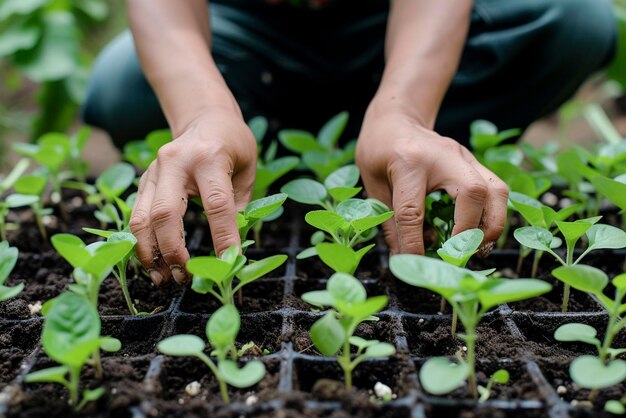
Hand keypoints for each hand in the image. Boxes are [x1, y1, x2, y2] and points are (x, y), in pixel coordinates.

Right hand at [130, 109, 256, 285]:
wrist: (203, 116)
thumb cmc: (232, 143)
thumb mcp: (248, 168)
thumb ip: (241, 205)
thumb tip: (233, 248)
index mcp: (209, 158)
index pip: (217, 204)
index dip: (224, 236)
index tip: (230, 262)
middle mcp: (175, 163)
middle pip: (165, 214)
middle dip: (173, 251)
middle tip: (184, 276)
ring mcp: (154, 171)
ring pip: (140, 219)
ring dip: (150, 254)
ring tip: (164, 278)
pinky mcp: (144, 181)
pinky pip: (136, 217)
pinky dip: (142, 244)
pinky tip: (153, 263)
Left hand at [355, 108, 508, 254]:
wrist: (397, 117)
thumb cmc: (379, 149)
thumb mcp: (372, 184)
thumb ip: (388, 220)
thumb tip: (403, 257)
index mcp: (408, 161)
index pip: (412, 211)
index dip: (413, 243)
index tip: (413, 263)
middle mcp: (443, 156)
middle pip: (473, 192)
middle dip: (471, 231)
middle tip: (460, 255)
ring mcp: (464, 156)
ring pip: (496, 190)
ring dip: (492, 225)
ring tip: (478, 248)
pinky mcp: (474, 161)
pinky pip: (496, 189)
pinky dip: (494, 214)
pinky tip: (481, 232)